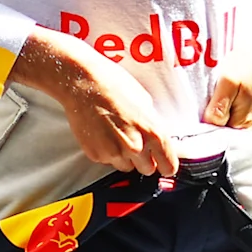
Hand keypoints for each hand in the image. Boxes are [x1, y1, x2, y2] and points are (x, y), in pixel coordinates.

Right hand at [11, 30, 179, 175]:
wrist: (83, 82)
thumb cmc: (114, 85)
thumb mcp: (145, 102)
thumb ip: (154, 127)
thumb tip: (161, 142)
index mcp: (153, 132)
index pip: (169, 166)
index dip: (167, 165)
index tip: (164, 164)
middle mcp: (135, 146)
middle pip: (148, 169)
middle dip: (144, 159)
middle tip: (136, 142)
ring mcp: (114, 152)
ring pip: (127, 167)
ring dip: (125, 156)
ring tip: (115, 134)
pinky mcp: (96, 155)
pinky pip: (108, 161)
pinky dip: (107, 151)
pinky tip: (102, 133)